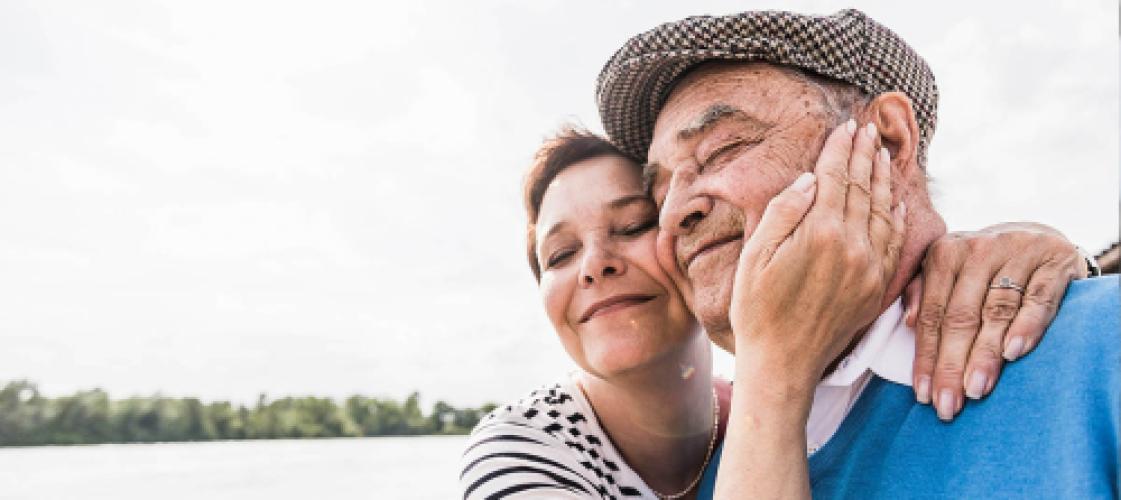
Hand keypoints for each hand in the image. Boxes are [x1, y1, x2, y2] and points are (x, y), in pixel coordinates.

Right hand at [714, 120, 904, 499]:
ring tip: (882, 154)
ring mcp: (869, 267)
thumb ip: (783, 214)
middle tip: (867, 130)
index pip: (836, 178)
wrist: (783, 363)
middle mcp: (853, 246)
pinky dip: (897, 217)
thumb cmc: (757, 310)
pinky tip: (897, 202)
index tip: (844, 127)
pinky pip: (894, 242)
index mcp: (820, 233)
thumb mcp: (755, 257)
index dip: (839, 149)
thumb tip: (808, 181)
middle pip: (863, 188)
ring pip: (884, 211)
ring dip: (884, 179)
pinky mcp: (876, 287)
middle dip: (864, 155)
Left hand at [903, 223, 1083, 419]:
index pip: (932, 314)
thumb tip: (907, 322)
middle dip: (952, 364)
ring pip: (996, 310)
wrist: (1038, 236)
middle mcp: (978, 250)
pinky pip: (1038, 299)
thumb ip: (923, 291)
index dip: (926, 356)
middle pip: (961, 317)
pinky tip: (1013, 353)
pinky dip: (1026, 326)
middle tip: (948, 404)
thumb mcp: (948, 270)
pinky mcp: (1054, 261)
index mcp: (944, 253)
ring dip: (985, 354)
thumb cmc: (982, 266)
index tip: (923, 394)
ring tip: (976, 389)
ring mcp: (1017, 253)